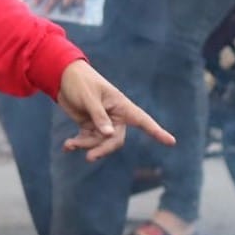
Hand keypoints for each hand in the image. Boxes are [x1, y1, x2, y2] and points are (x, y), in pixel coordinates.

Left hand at [56, 60, 174, 161]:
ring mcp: (102, 122)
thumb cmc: (80, 82)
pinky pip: (88, 140)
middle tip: (89, 158)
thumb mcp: (89, 98)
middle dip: (103, 148)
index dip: (157, 131)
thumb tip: (109, 135)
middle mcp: (115, 115)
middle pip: (116, 139)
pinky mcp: (89, 126)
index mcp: (121, 105)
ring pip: (100, 142)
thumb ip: (98, 116)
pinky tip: (67, 146)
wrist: (63, 77)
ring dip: (86, 145)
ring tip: (69, 144)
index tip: (171, 142)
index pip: (142, 120)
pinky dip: (78, 144)